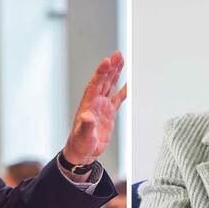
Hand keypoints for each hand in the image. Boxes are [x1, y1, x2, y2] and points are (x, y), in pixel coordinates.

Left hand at [63, 51, 126, 165]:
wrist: (83, 153)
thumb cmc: (80, 144)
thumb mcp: (83, 135)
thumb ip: (86, 125)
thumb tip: (87, 116)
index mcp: (88, 104)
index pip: (95, 84)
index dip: (101, 72)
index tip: (107, 61)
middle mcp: (95, 102)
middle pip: (104, 80)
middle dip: (111, 67)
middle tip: (117, 54)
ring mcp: (102, 106)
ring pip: (110, 85)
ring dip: (115, 73)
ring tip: (121, 60)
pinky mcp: (109, 113)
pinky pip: (118, 98)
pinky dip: (123, 90)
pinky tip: (128, 82)